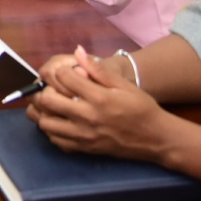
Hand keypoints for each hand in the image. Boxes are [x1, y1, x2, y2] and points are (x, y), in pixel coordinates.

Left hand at [27, 45, 170, 162]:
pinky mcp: (84, 149)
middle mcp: (88, 117)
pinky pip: (56, 140)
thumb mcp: (123, 85)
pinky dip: (52, 130)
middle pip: (48, 100)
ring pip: (46, 123)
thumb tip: (77, 51)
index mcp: (98, 98)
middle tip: (50, 87)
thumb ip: (98, 69)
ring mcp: (84, 135)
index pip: (64, 78)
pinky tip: (60, 122)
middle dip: (44, 90)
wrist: (157, 139)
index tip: (65, 72)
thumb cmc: (141, 108)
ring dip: (43, 111)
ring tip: (51, 105)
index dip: (61, 71)